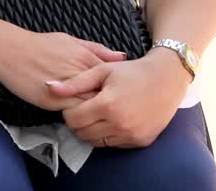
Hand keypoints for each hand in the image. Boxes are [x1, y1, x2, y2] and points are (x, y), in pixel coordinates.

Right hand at [0, 28, 126, 112]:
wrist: (10, 51)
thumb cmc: (39, 45)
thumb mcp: (70, 40)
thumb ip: (97, 50)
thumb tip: (122, 57)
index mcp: (86, 58)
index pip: (111, 80)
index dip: (116, 89)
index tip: (117, 94)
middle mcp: (79, 73)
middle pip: (104, 94)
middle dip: (109, 102)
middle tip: (112, 109)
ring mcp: (67, 89)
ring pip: (90, 106)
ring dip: (94, 112)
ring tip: (96, 115)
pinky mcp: (53, 101)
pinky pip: (73, 113)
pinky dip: (79, 116)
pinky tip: (79, 117)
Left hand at [48, 50, 190, 147]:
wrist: (166, 79)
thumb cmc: (131, 71)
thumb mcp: (102, 70)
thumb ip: (75, 82)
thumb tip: (49, 86)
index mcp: (107, 105)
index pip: (73, 119)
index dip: (69, 111)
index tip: (75, 102)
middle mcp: (119, 124)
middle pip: (82, 133)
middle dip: (79, 122)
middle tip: (86, 108)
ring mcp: (131, 135)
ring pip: (96, 142)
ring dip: (93, 130)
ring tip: (99, 113)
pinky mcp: (140, 141)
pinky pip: (114, 144)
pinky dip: (108, 134)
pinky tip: (113, 119)